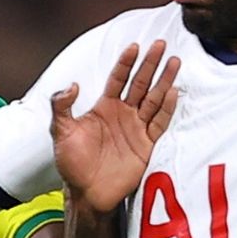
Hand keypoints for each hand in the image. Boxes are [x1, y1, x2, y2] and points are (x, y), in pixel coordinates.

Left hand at [52, 40, 181, 212]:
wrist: (87, 193)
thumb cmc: (72, 164)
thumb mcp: (61, 132)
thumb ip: (62, 107)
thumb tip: (71, 85)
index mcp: (104, 107)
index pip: (118, 79)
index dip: (126, 63)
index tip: (134, 46)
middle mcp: (123, 114)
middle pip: (140, 83)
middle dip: (150, 64)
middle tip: (161, 44)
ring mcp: (137, 128)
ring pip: (154, 99)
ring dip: (164, 81)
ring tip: (175, 62)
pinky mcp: (147, 145)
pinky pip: (159, 123)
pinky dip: (166, 108)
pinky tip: (172, 92)